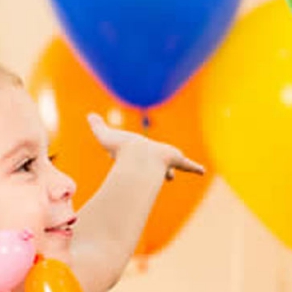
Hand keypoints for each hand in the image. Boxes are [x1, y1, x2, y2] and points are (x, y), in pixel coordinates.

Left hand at [87, 113, 204, 180]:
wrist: (139, 157)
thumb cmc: (121, 150)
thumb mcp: (105, 135)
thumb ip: (98, 126)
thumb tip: (89, 116)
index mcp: (135, 156)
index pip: (134, 158)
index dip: (130, 156)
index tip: (123, 158)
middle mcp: (149, 162)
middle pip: (153, 168)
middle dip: (154, 171)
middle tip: (158, 175)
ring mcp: (163, 162)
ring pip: (170, 168)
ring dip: (172, 170)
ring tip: (174, 175)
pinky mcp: (175, 160)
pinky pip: (188, 165)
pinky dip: (195, 168)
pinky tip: (202, 172)